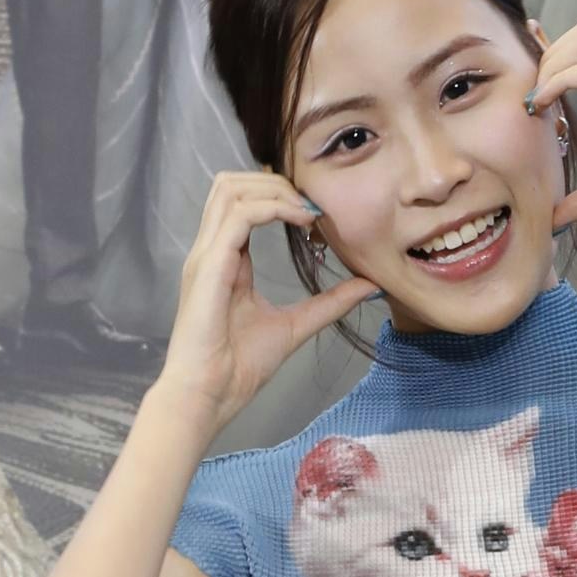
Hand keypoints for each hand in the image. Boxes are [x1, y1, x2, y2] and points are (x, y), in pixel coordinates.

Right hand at [158, 168, 377, 435]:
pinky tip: (301, 222)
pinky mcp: (209, 265)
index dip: (280, 197)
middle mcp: (211, 250)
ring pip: (231, 189)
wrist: (209, 394)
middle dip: (275, 182)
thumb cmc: (238, 367)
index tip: (319, 216)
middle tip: (313, 206)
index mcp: (224, 260)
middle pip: (231, 184)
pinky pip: (239, 215)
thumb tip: (369, 286)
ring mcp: (206, 254)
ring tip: (308, 212)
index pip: (243, 203)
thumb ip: (329, 303)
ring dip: (274, 190)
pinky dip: (272, 208)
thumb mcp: (295, 326)